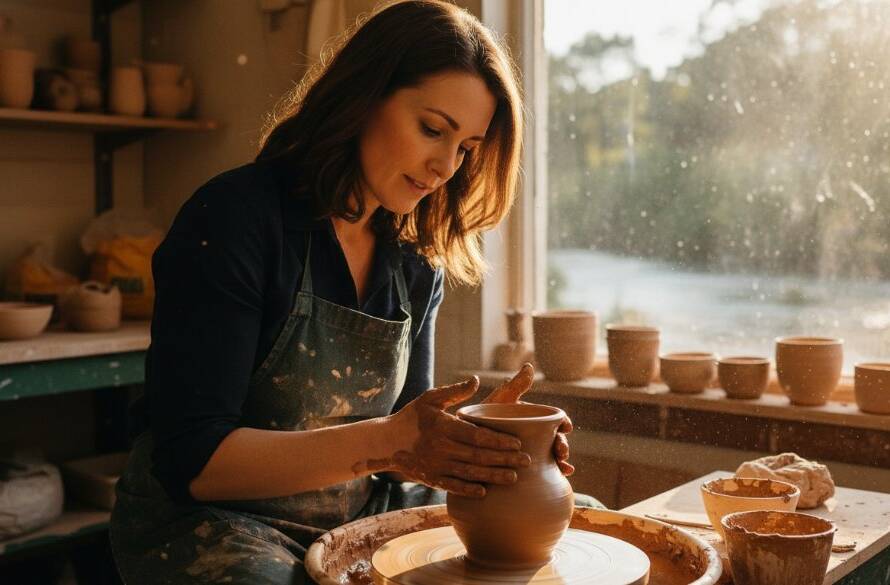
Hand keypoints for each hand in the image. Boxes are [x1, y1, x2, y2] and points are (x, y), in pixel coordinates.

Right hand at [389, 377, 530, 497]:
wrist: (385, 441)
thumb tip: (476, 380)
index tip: (518, 443)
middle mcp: (441, 448)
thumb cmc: (411, 416)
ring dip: (493, 476)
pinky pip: (453, 486)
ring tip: (514, 478)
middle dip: (505, 460)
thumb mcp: (430, 398)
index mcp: (444, 426)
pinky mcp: (431, 478)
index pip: (477, 435)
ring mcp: (436, 465)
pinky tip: (484, 492)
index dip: (499, 441)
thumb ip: (454, 391)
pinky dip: (468, 490)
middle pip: (479, 456)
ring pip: (470, 473)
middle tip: (526, 461)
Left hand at [483, 363, 574, 475]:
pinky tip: (561, 476)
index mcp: (530, 418)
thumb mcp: (500, 402)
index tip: (566, 427)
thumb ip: (515, 386)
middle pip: (554, 439)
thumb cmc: (482, 416)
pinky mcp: (522, 468)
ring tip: (563, 466)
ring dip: (561, 461)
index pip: (553, 419)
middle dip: (562, 445)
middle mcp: (532, 435)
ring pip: (551, 457)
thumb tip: (529, 366)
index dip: (563, 423)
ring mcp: (528, 452)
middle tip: (562, 451)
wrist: (464, 440)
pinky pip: (540, 473)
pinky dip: (554, 474)